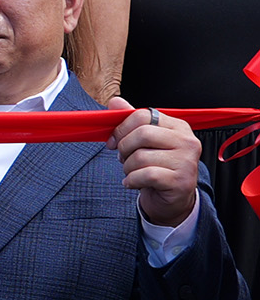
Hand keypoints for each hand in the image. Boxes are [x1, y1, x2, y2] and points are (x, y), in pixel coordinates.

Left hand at [107, 98, 199, 228]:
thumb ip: (131, 121)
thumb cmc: (156, 166)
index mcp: (178, 126)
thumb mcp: (144, 142)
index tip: (113, 141)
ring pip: (141, 157)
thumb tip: (114, 101)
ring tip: (132, 172)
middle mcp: (187, 141)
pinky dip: (132, 180)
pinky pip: (145, 175)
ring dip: (127, 168)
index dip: (121, 128)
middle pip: (142, 134)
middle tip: (123, 158)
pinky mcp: (181, 180)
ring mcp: (186, 161)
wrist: (172, 197)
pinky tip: (134, 183)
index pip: (143, 115)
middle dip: (124, 148)